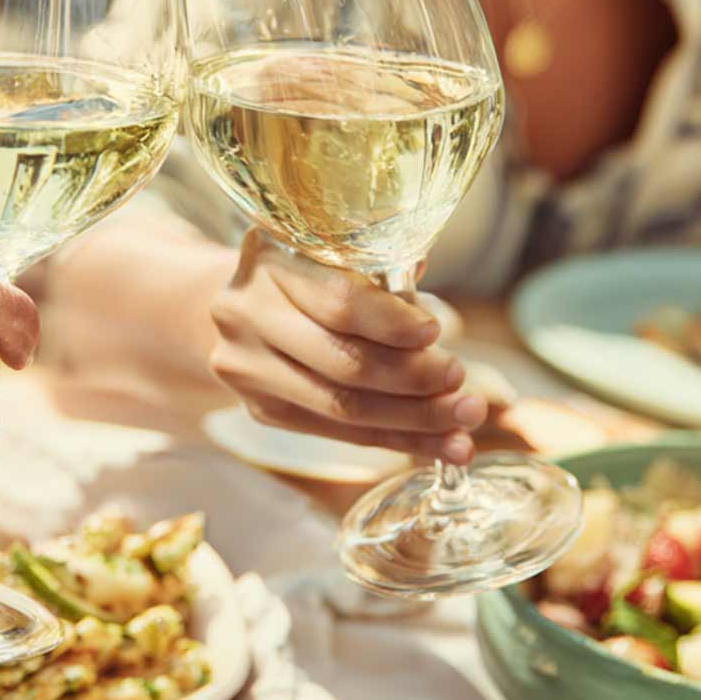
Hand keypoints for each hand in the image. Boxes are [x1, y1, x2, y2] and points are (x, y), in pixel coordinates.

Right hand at [208, 231, 484, 462]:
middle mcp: (246, 314)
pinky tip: (442, 446)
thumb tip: (427, 305)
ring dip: (414, 420)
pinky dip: (398, 440)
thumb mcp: (331, 253)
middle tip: (461, 382)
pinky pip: (341, 433)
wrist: (235, 307)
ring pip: (342, 407)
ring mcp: (248, 368)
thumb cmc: (304, 272)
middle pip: (342, 361)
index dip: (392, 322)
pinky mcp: (262, 411)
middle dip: (413, 377)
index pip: (339, 301)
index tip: (437, 331)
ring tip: (465, 422)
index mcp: (268, 260)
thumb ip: (377, 271)